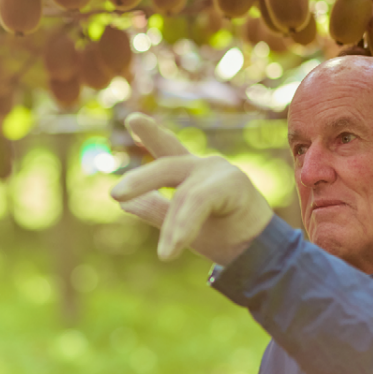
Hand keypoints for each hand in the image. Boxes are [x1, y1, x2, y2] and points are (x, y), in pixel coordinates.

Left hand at [109, 113, 272, 264]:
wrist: (257, 254)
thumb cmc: (223, 235)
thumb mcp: (181, 226)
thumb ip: (156, 211)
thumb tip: (124, 204)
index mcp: (191, 174)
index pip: (166, 149)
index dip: (150, 133)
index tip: (131, 118)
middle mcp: (204, 166)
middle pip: (166, 165)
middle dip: (140, 179)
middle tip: (115, 194)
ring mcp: (220, 170)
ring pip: (184, 195)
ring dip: (173, 228)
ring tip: (166, 255)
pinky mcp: (234, 182)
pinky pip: (199, 203)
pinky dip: (184, 227)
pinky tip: (172, 250)